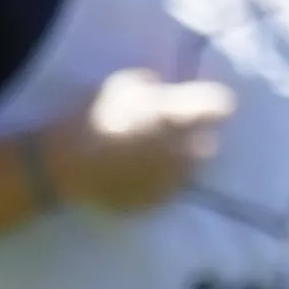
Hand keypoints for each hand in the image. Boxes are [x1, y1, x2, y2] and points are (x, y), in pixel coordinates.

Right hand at [33, 69, 230, 212]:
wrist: (68, 166)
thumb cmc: (93, 118)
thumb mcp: (122, 85)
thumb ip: (151, 87)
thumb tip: (162, 91)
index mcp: (178, 116)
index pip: (220, 105)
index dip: (213, 101)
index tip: (202, 99)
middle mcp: (184, 150)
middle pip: (209, 143)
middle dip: (199, 136)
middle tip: (178, 130)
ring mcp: (172, 180)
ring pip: (191, 170)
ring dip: (183, 161)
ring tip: (160, 155)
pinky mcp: (158, 202)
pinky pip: (170, 189)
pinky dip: (163, 181)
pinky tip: (144, 174)